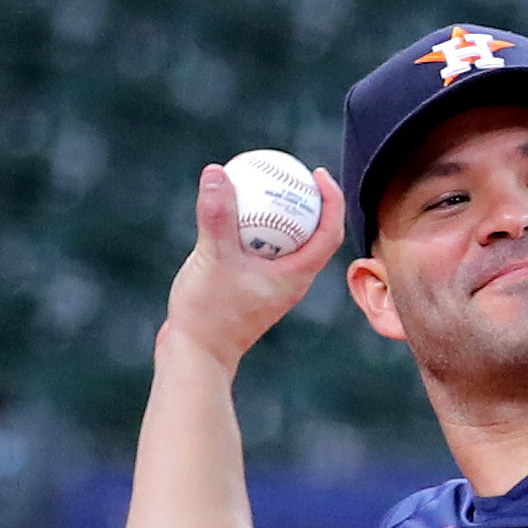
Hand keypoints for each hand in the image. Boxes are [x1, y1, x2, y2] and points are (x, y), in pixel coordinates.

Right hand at [159, 161, 346, 373]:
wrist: (196, 355)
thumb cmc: (208, 313)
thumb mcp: (212, 258)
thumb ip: (217, 216)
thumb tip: (218, 172)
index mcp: (296, 277)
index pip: (329, 233)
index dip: (331, 200)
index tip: (317, 173)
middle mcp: (291, 281)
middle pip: (312, 234)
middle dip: (307, 201)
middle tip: (289, 171)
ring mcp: (272, 286)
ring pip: (286, 243)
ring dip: (279, 215)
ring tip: (262, 185)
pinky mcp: (252, 288)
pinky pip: (262, 251)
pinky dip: (255, 229)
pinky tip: (231, 214)